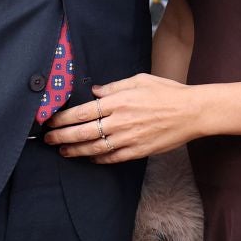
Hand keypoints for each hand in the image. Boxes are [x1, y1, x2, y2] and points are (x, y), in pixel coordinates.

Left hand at [43, 73, 203, 163]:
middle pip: (83, 132)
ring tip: (64, 152)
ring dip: (76, 151)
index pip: (83, 112)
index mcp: (118, 101)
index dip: (63, 119)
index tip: (51, 122)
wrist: (191, 112)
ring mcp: (129, 138)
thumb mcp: (138, 80)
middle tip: (48, 140)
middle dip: (62, 137)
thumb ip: (114, 87)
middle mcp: (120, 121)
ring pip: (95, 148)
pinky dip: (99, 159)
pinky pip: (113, 158)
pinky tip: (90, 158)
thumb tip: (95, 92)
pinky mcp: (138, 151)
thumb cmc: (167, 92)